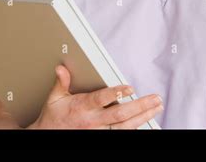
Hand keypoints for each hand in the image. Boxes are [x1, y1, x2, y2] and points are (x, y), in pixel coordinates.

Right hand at [28, 65, 162, 128]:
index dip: (116, 93)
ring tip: (156, 107)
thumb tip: (62, 68)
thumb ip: (61, 82)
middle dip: (140, 106)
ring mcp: (99, 131)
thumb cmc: (53, 118)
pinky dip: (135, 127)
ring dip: (143, 116)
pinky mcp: (102, 137)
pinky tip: (145, 119)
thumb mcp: (54, 98)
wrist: (48, 137)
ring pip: (125, 126)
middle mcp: (93, 121)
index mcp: (82, 108)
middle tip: (155, 98)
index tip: (130, 88)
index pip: (102, 99)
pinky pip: (121, 133)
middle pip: (120, 114)